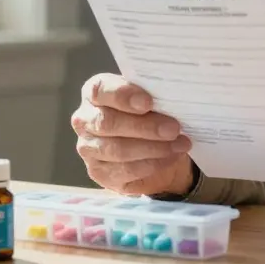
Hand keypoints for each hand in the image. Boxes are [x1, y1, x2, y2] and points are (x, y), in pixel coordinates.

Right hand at [71, 73, 195, 196]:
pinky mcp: (98, 172)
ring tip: (179, 144)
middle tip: (173, 128)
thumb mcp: (153, 98)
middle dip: (144, 126)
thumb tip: (172, 97)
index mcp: (95, 93)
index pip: (100, 90)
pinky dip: (152, 164)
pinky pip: (124, 170)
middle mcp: (85, 119)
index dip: (123, 95)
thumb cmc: (151, 114)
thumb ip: (155, 95)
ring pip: (117, 150)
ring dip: (153, 148)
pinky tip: (171, 157)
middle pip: (108, 123)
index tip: (148, 102)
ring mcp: (88, 148)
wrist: (155, 147)